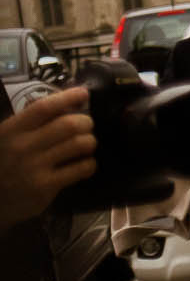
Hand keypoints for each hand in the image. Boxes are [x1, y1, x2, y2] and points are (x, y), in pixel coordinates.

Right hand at [0, 87, 95, 224]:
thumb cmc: (1, 164)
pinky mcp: (45, 187)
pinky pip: (81, 169)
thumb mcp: (5, 139)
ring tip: (86, 144)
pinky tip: (84, 165)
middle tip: (86, 126)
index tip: (83, 93)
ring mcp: (34, 168)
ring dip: (90, 142)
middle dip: (85, 122)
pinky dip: (89, 164)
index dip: (67, 97)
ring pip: (80, 144)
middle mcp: (22, 146)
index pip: (44, 107)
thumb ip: (29, 123)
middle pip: (69, 124)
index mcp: (11, 130)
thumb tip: (63, 102)